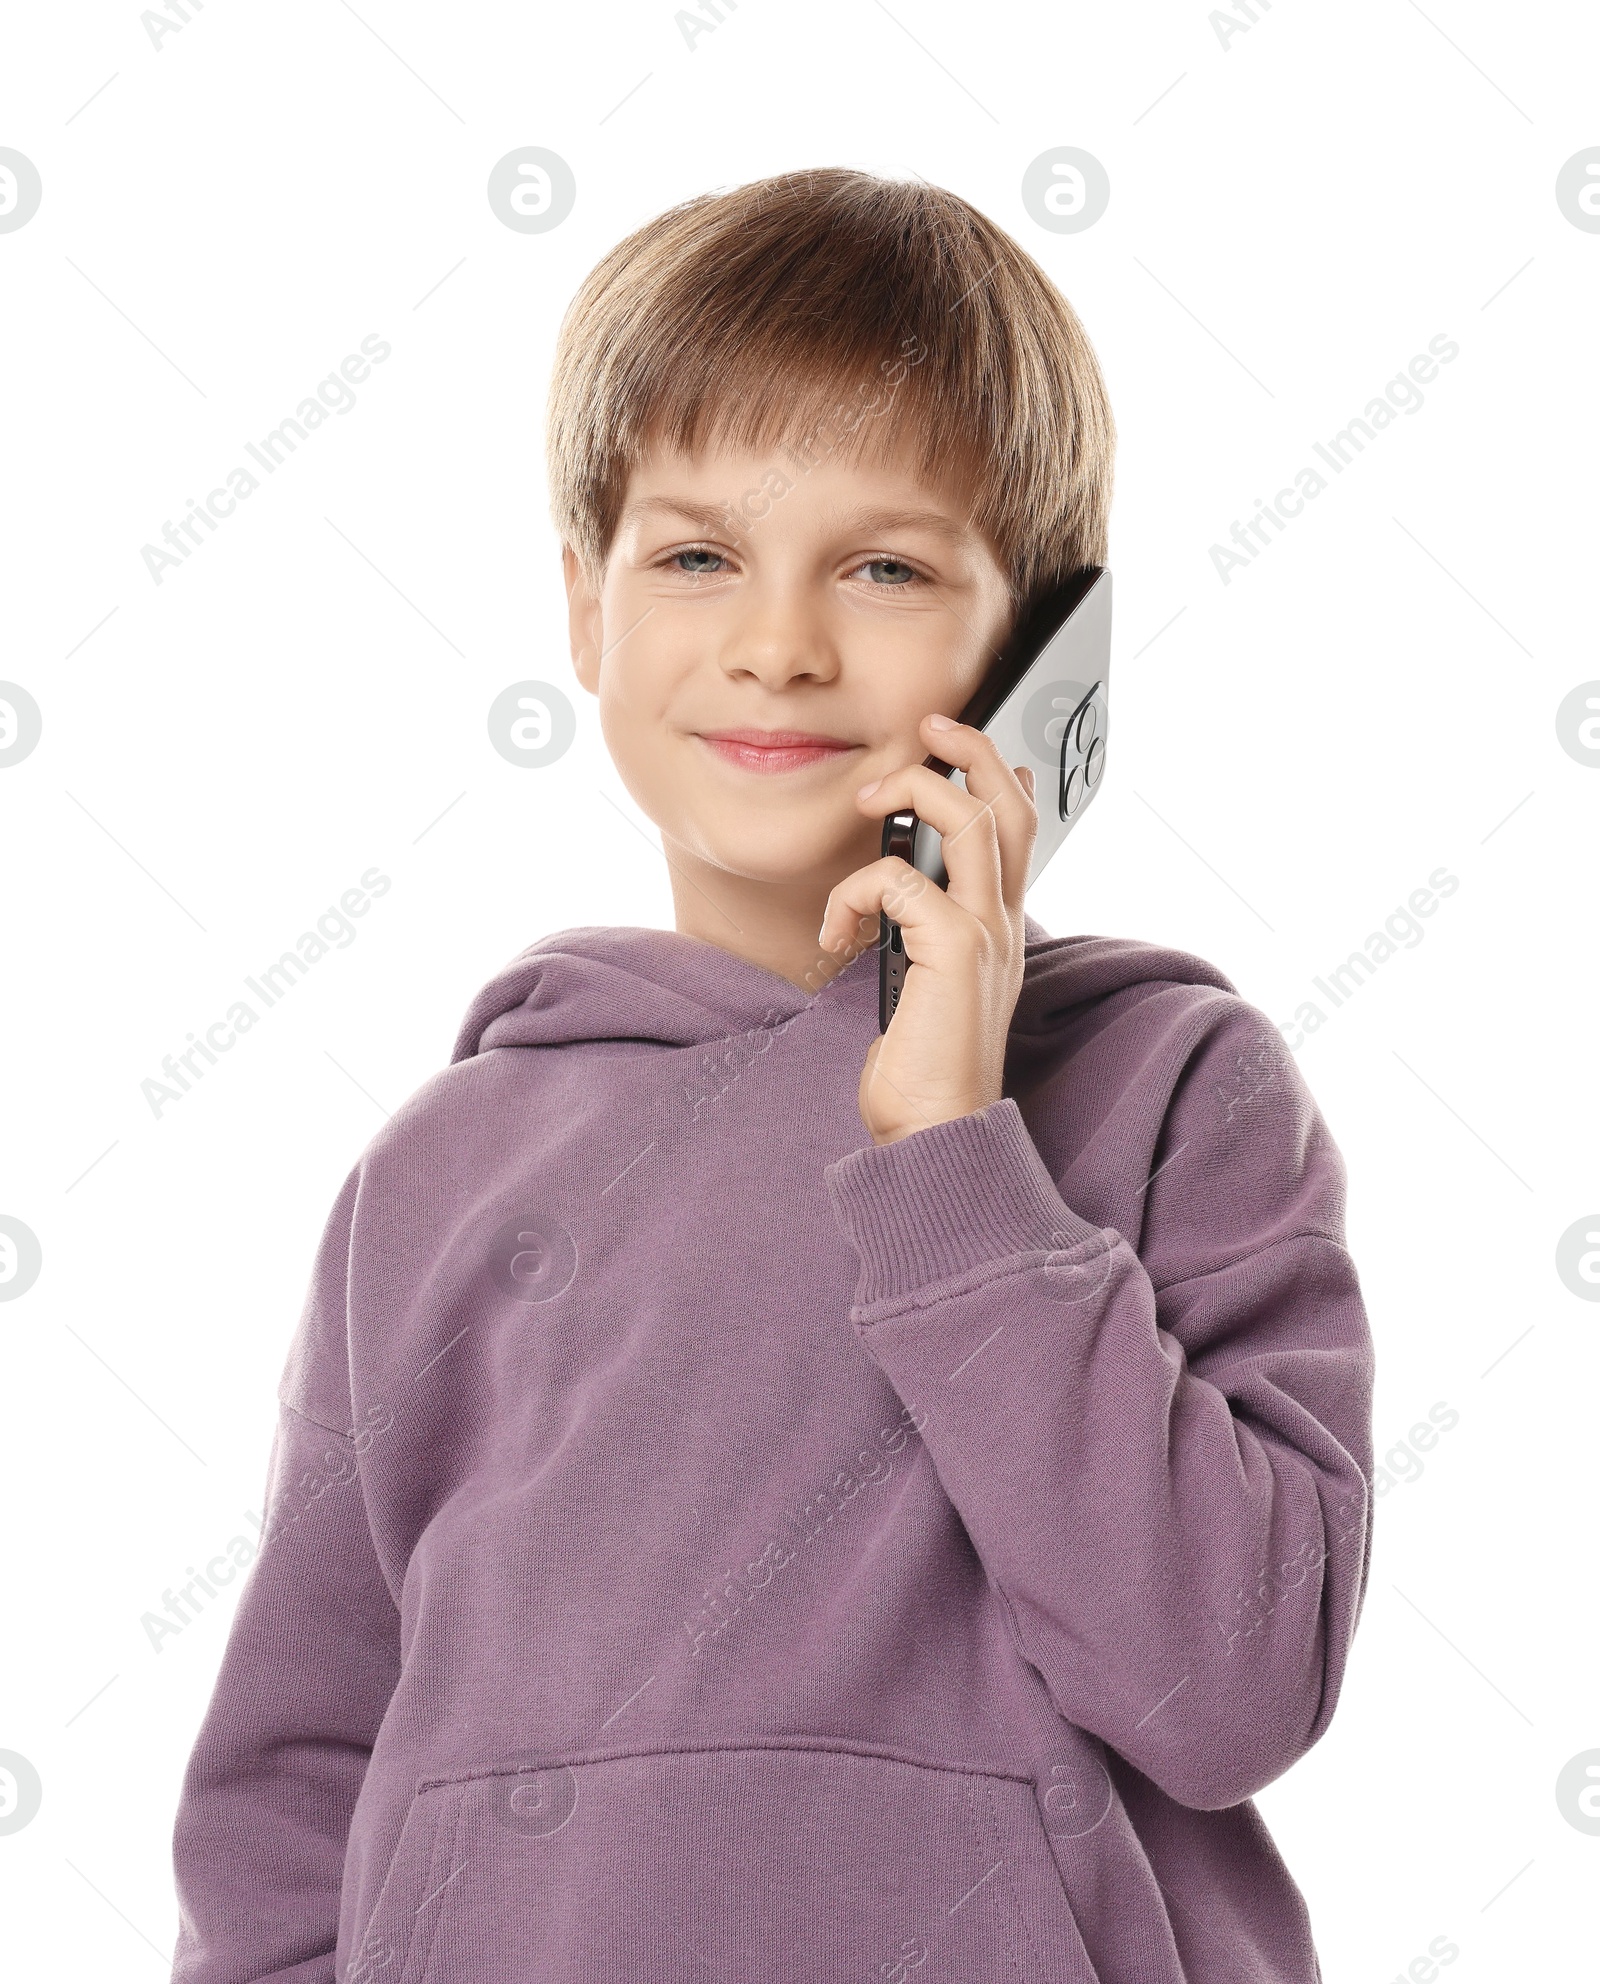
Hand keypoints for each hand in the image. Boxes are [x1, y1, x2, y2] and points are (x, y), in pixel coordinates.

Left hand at [819, 713, 1038, 1145]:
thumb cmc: (924, 1069)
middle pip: (1011, 805)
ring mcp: (985, 935)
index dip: (998, 774)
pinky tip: (836, 928)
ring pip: (972, 821)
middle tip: (926, 728)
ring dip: (914, 792)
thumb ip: (922, 937)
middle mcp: (1003, 924)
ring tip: (870, 802)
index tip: (953, 748)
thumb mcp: (925, 985)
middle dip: (971, 749)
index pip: (1022, 829)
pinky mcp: (953, 952)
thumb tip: (897, 898)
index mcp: (999, 929)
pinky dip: (855, 891)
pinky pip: (901, 881)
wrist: (937, 1130)